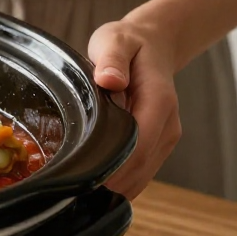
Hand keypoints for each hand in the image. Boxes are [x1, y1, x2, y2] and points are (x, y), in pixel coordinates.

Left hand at [88, 19, 180, 199]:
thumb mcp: (115, 41)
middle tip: (69, 194)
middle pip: (139, 168)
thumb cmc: (128, 44)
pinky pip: (139, 173)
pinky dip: (119, 183)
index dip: (113, 167)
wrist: (151, 45)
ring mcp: (164, 138)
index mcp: (159, 101)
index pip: (139, 146)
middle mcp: (167, 125)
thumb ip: (112, 60)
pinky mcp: (157, 145)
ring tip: (76, 193)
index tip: (83, 180)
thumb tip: (110, 80)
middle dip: (108, 183)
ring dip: (113, 187)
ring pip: (140, 176)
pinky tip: (92, 185)